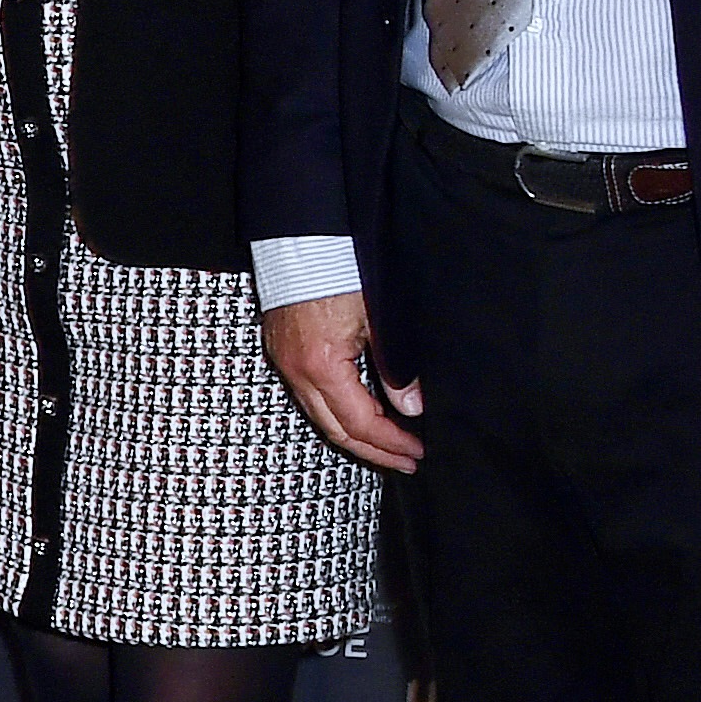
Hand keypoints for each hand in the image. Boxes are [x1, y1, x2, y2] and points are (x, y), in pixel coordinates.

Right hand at [261, 289, 426, 474]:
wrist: (301, 239)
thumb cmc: (339, 271)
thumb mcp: (379, 320)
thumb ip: (396, 367)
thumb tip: (412, 406)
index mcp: (322, 367)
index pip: (360, 423)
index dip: (391, 442)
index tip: (417, 451)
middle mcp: (297, 372)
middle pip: (336, 432)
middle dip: (373, 452)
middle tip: (405, 462)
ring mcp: (286, 364)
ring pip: (320, 418)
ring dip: (354, 436)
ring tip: (386, 445)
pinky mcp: (284, 353)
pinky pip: (309, 398)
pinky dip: (337, 414)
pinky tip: (359, 413)